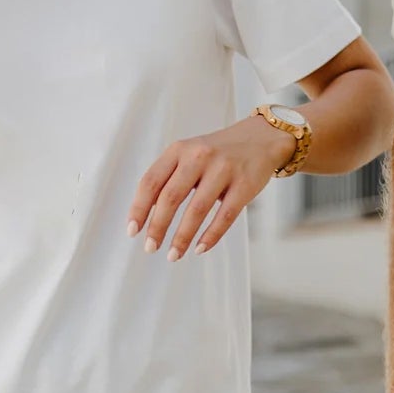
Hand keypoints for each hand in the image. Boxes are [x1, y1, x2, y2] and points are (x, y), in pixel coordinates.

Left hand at [128, 116, 295, 259]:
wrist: (260, 138)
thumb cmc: (218, 153)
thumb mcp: (189, 154)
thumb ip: (169, 177)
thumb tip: (147, 215)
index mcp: (179, 150)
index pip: (151, 181)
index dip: (139, 208)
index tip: (133, 230)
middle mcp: (199, 156)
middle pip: (171, 197)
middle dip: (158, 226)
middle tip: (150, 247)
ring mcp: (223, 169)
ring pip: (197, 209)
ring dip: (182, 236)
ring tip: (174, 254)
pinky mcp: (245, 184)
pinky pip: (225, 215)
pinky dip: (210, 235)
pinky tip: (200, 248)